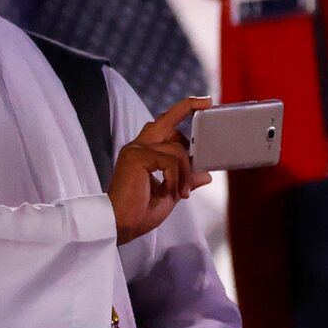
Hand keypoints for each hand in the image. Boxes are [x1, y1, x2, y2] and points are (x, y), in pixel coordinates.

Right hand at [109, 97, 211, 242]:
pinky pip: (170, 161)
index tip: (202, 103)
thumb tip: (206, 174)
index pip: (164, 126)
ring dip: (186, 174)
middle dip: (187, 107)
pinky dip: (177, 178)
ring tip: (182, 194)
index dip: (182, 112)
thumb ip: (186, 180)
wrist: (120, 225)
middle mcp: (138, 146)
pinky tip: (172, 192)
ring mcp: (136, 149)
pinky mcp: (137, 157)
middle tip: (207, 102)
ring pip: (177, 150)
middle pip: (166, 119)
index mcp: (144, 153)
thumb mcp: (171, 193)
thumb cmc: (140, 212)